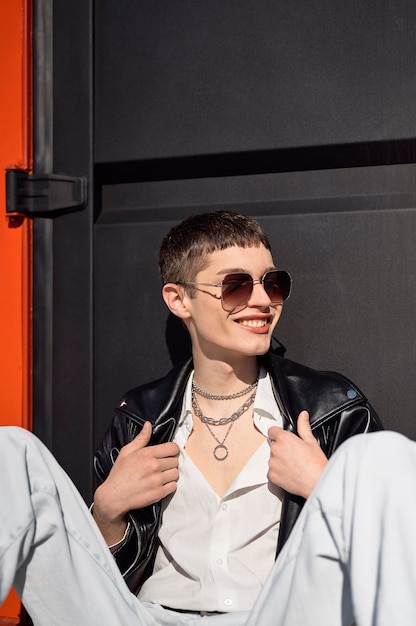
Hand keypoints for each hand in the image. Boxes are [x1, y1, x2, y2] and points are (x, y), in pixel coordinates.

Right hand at [93, 421, 179, 543]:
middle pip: (175, 461)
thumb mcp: (126, 452)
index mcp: (147, 454)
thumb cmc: (119, 474)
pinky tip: (160, 485)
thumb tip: (148, 425)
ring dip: (171, 474)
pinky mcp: (158, 493)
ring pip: (176, 473)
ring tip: (161, 475)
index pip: (173, 448)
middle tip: (162, 466)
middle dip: (170, 462)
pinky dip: (169, 486)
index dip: (172, 450)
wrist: (113, 497)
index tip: (168, 453)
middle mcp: (154, 466)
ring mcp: (157, 480)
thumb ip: (141, 438)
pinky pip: (173, 486)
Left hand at [267, 411, 327, 498]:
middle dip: (281, 448)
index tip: (284, 439)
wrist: (317, 483)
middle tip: (294, 454)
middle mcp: (275, 450)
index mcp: (284, 439)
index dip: (279, 434)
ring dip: (279, 460)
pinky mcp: (272, 476)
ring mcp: (272, 463)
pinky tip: (291, 473)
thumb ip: (304, 426)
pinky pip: (272, 471)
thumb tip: (302, 415)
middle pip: (274, 445)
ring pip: (273, 458)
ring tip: (294, 465)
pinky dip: (279, 472)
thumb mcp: (311, 441)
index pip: (272, 431)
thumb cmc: (316, 464)